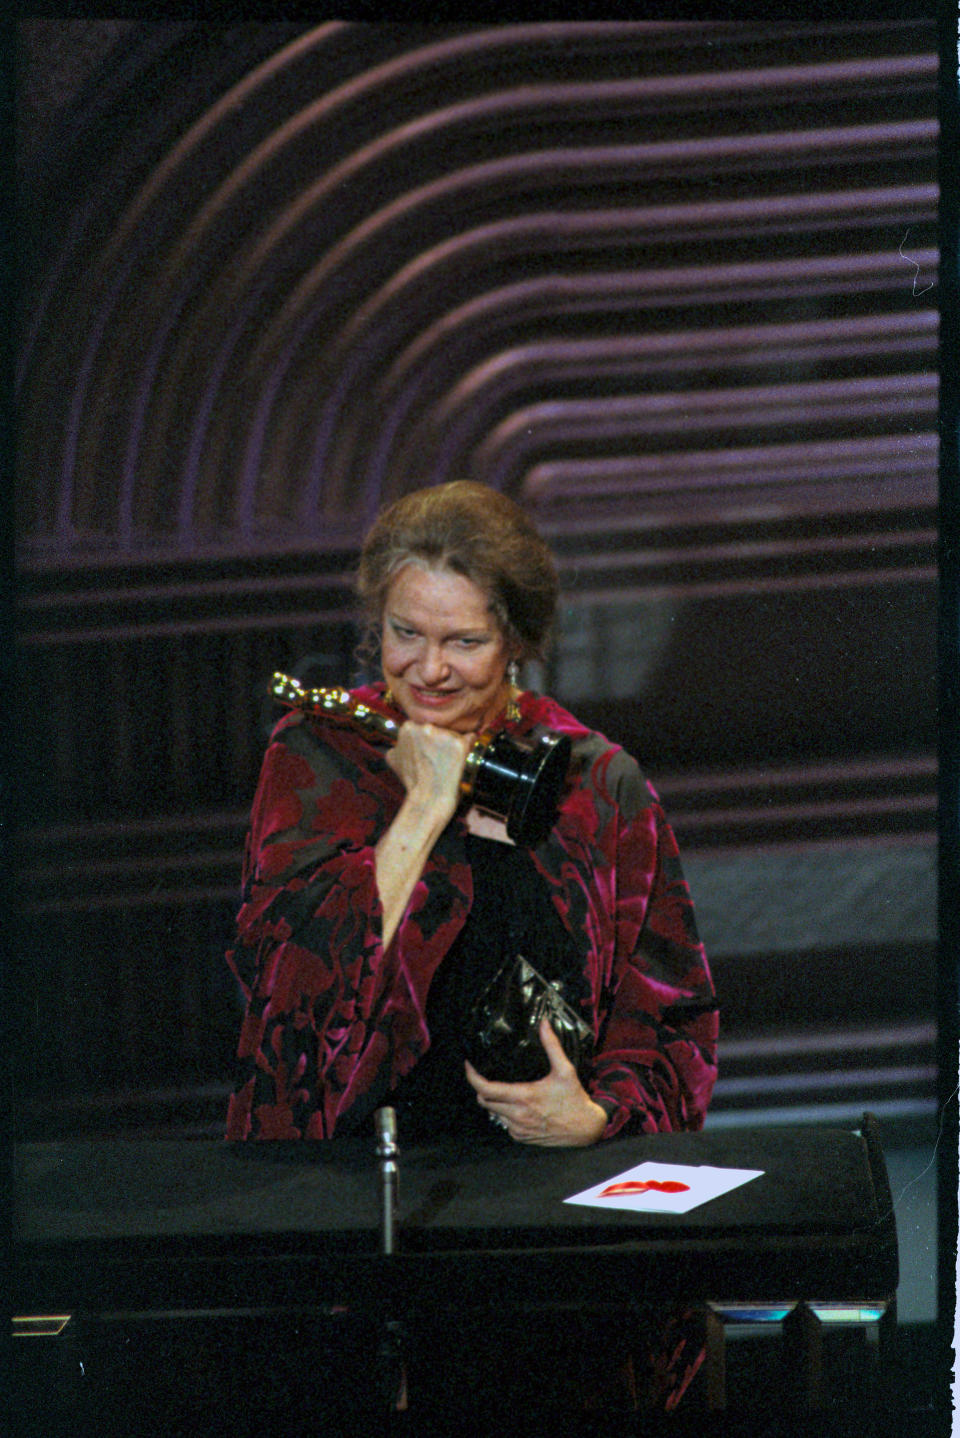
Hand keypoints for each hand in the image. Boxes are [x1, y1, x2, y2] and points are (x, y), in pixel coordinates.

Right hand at [385, 721, 472, 825]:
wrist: (427, 800)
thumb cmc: (413, 781)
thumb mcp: (394, 759)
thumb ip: (397, 746)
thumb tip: (396, 745)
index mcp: (408, 727)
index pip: (425, 726)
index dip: (429, 740)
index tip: (429, 754)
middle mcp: (426, 727)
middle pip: (441, 727)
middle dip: (442, 741)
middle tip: (439, 760)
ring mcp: (444, 735)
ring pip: (455, 733)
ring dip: (454, 746)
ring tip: (448, 764)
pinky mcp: (460, 744)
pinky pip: (471, 739)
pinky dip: (469, 748)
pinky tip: (462, 761)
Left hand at [464, 1017, 607, 1146]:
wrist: (586, 1129)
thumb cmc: (575, 1099)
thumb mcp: (565, 1070)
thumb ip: (551, 1045)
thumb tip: (543, 1024)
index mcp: (524, 1097)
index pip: (486, 1089)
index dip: (472, 1077)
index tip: (469, 1065)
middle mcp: (517, 1115)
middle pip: (484, 1101)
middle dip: (481, 1088)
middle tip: (486, 1076)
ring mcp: (518, 1129)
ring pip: (493, 1113)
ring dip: (494, 1102)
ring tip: (504, 1090)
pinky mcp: (521, 1137)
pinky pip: (504, 1124)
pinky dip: (505, 1114)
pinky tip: (516, 1106)